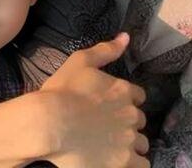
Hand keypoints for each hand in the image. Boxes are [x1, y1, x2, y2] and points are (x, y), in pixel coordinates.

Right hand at [39, 33, 148, 167]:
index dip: (125, 100)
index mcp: (124, 91)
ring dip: (130, 144)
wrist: (49, 123)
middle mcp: (131, 115)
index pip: (138, 96)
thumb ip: (106, 50)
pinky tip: (116, 159)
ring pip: (141, 144)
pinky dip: (133, 163)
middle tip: (107, 126)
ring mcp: (129, 141)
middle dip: (127, 122)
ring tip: (111, 145)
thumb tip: (126, 37)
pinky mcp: (123, 163)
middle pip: (139, 120)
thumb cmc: (63, 91)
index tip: (110, 105)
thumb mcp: (80, 61)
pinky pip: (141, 166)